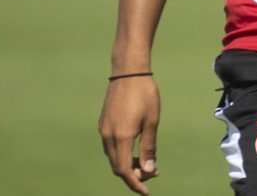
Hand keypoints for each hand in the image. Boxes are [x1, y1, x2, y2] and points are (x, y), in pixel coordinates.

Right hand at [99, 76, 160, 193]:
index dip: (135, 183)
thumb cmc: (145, 94)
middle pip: (117, 166)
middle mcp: (108, 136)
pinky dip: (121, 153)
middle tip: (153, 173)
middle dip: (134, 175)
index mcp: (121, 137)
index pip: (125, 170)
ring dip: (128, 164)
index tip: (146, 191)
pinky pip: (110, 146)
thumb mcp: (152, 121)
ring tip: (147, 162)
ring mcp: (103, 129)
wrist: (128, 72)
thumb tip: (149, 170)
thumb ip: (149, 147)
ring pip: (113, 157)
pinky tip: (135, 149)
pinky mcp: (103, 123)